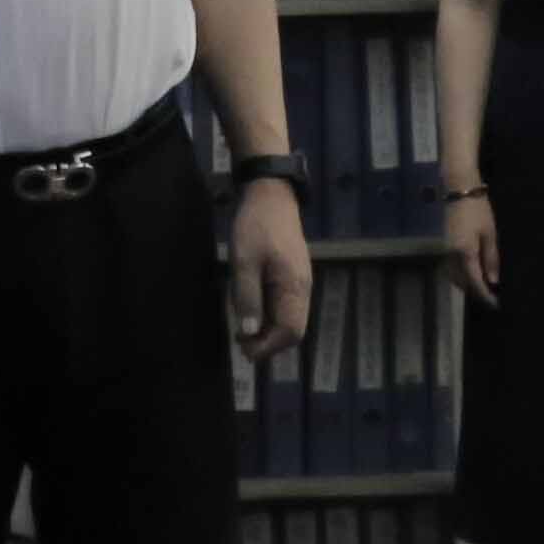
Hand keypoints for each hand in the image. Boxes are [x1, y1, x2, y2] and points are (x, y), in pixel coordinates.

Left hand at [226, 176, 312, 362]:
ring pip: (290, 319)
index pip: (290, 332)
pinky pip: (287, 306)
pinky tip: (252, 311)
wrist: (271, 193)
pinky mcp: (293, 275)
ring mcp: (300, 281)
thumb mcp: (244, 261)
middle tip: (241, 342)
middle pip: (293, 330)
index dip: (268, 347)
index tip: (244, 349)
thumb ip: (247, 297)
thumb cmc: (255, 226)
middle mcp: (303, 288)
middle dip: (269, 343)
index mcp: (294, 287)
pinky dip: (271, 316)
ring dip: (269, 330)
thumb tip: (249, 332)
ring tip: (244, 331)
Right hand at [450, 188, 498, 304]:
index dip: (485, 295)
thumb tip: (493, 281)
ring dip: (466, 284)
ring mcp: (444, 249)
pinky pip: (450, 267)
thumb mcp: (489, 233)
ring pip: (453, 276)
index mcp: (465, 252)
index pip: (475, 281)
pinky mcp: (442, 244)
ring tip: (482, 286)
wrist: (458, 188)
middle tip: (490, 297)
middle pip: (461, 282)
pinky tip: (470, 272)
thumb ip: (491, 258)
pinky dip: (459, 274)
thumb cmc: (478, 209)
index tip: (495, 304)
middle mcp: (451, 254)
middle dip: (475, 292)